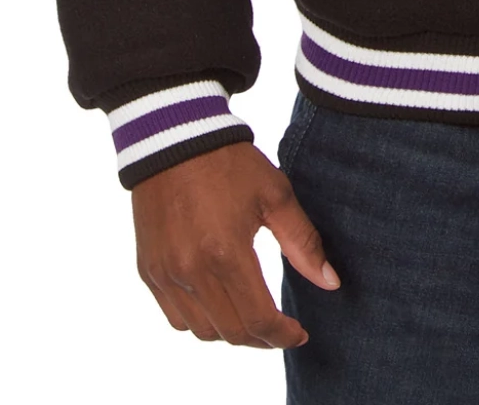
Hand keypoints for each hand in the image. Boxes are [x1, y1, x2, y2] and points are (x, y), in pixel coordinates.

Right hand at [132, 141, 340, 347]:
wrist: (176, 139)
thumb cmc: (231, 164)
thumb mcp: (276, 195)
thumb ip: (303, 243)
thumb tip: (330, 282)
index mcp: (226, 252)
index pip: (257, 319)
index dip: (283, 335)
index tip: (301, 333)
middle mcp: (191, 270)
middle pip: (230, 332)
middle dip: (261, 339)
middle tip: (281, 330)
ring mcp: (165, 273)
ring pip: (200, 330)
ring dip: (230, 332)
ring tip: (254, 317)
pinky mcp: (148, 269)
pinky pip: (175, 315)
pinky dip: (200, 320)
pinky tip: (220, 304)